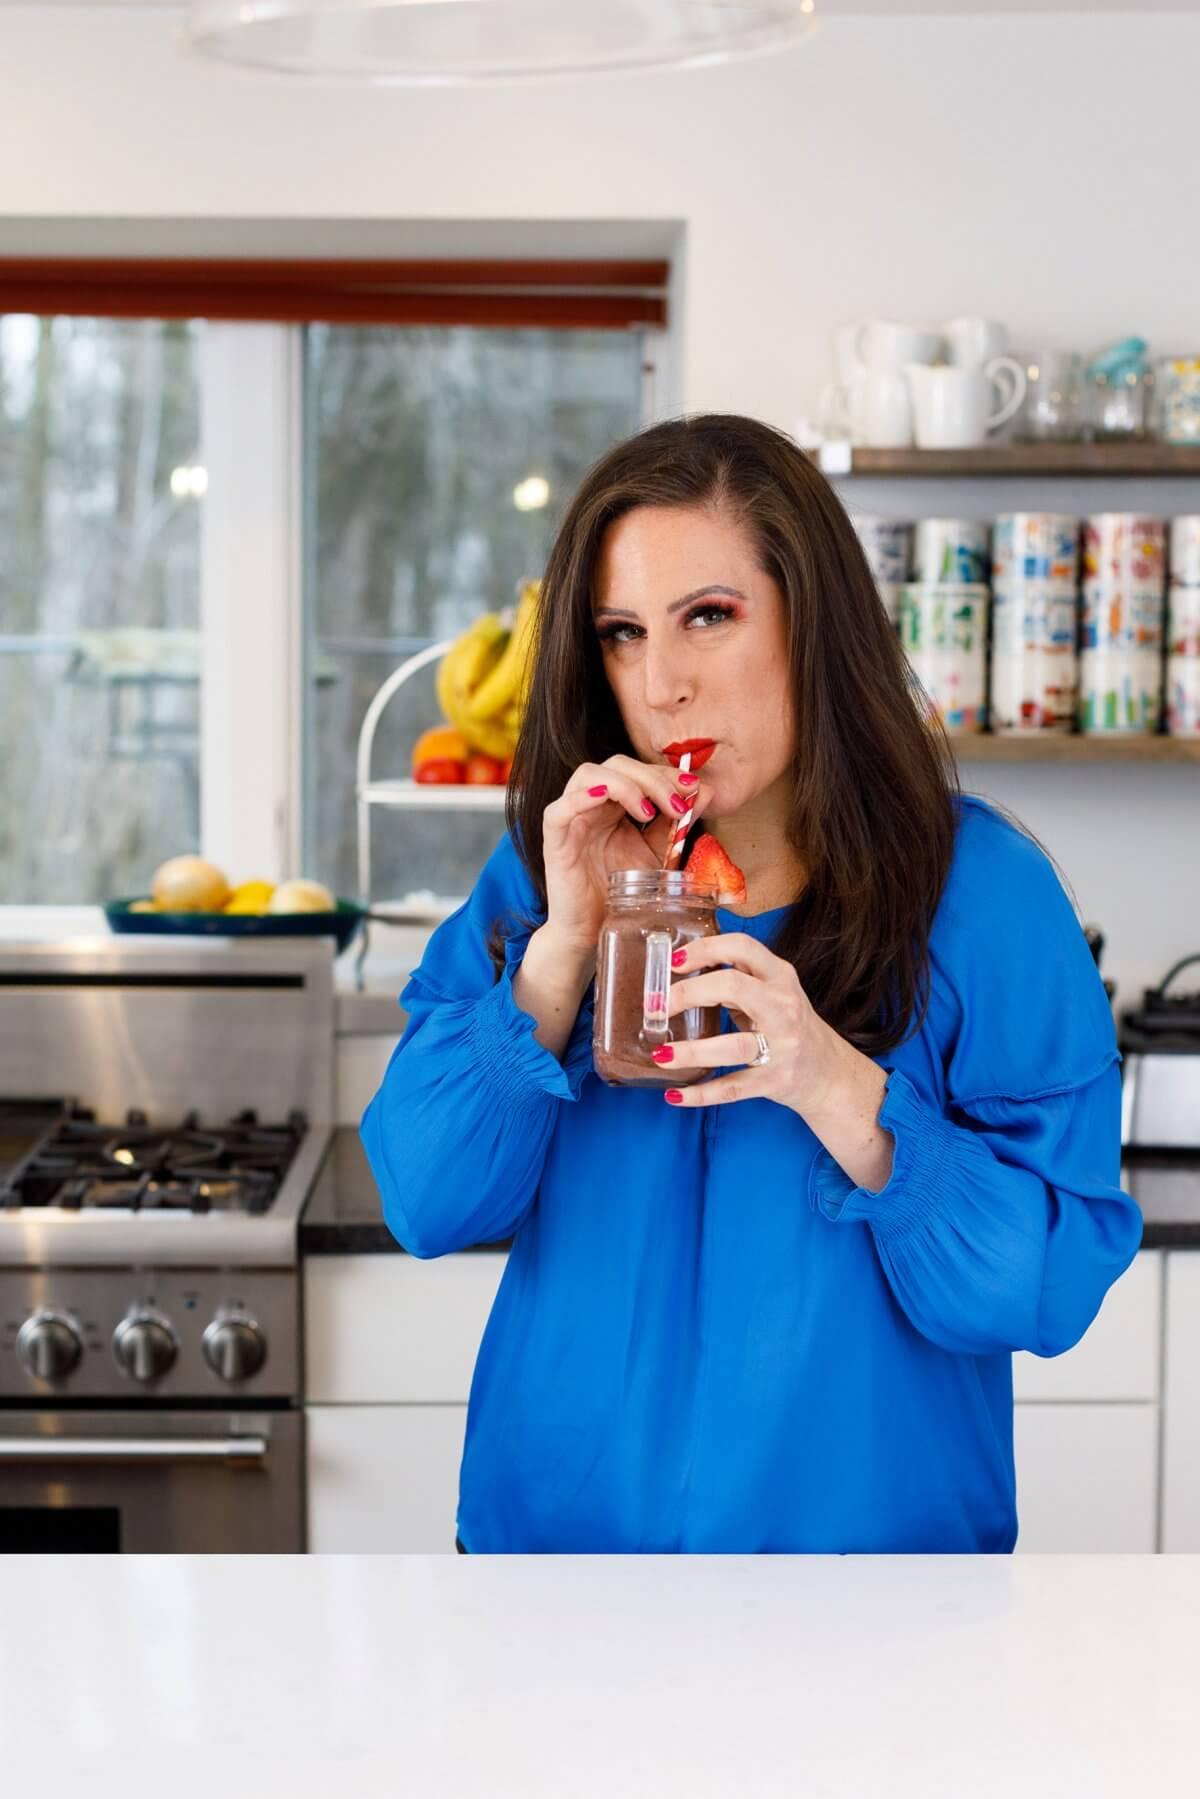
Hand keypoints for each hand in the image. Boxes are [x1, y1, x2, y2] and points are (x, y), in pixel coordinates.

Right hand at [540, 755, 710, 961]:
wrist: (594, 931)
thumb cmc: (620, 893)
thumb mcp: (657, 853)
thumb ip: (677, 824)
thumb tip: (706, 792)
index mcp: (613, 804)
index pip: (637, 770)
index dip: (664, 773)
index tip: (693, 789)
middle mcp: (590, 804)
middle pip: (617, 765)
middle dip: (652, 779)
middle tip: (678, 804)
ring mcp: (571, 819)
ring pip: (588, 774)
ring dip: (625, 785)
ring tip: (649, 811)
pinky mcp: (555, 840)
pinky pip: (559, 809)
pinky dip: (581, 797)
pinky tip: (604, 798)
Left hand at [658, 933, 895, 1190]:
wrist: (829, 1074)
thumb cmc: (789, 1026)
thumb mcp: (773, 992)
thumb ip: (737, 979)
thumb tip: (679, 971)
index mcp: (780, 977)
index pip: (742, 948)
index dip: (705, 949)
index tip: (673, 961)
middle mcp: (783, 1007)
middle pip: (732, 986)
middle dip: (688, 993)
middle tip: (657, 1006)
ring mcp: (781, 1046)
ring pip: (732, 1046)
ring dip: (690, 1051)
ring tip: (660, 1055)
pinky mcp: (775, 1081)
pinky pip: (733, 1088)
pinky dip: (701, 1094)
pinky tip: (675, 1095)